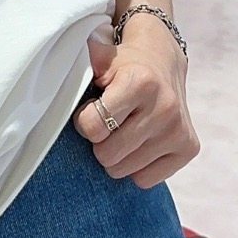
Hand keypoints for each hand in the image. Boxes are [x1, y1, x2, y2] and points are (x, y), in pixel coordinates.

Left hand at [72, 24, 198, 188]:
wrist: (163, 61)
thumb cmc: (123, 65)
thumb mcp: (100, 58)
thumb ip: (78, 66)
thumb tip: (48, 74)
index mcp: (140, 82)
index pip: (92, 128)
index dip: (84, 120)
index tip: (92, 109)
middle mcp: (164, 107)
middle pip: (107, 155)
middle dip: (100, 142)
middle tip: (108, 122)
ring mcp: (179, 130)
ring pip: (124, 171)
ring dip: (118, 155)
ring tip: (126, 129)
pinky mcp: (189, 148)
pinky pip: (145, 180)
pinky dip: (137, 166)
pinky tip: (142, 141)